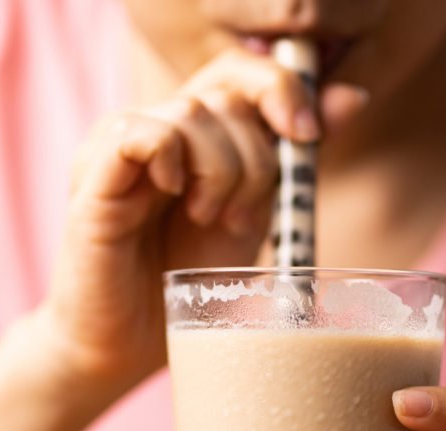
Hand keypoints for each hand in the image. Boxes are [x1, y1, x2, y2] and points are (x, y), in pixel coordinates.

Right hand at [41, 49, 366, 397]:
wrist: (128, 345)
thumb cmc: (185, 285)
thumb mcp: (254, 215)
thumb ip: (290, 158)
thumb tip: (352, 98)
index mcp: (194, 133)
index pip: (239, 69)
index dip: (280, 88)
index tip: (307, 135)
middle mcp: (156, 126)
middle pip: (225, 94)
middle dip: (257, 159)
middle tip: (241, 217)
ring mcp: (120, 146)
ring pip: (191, 112)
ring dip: (220, 171)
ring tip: (208, 220)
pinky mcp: (93, 176)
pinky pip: (138, 134)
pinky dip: (169, 159)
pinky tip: (175, 196)